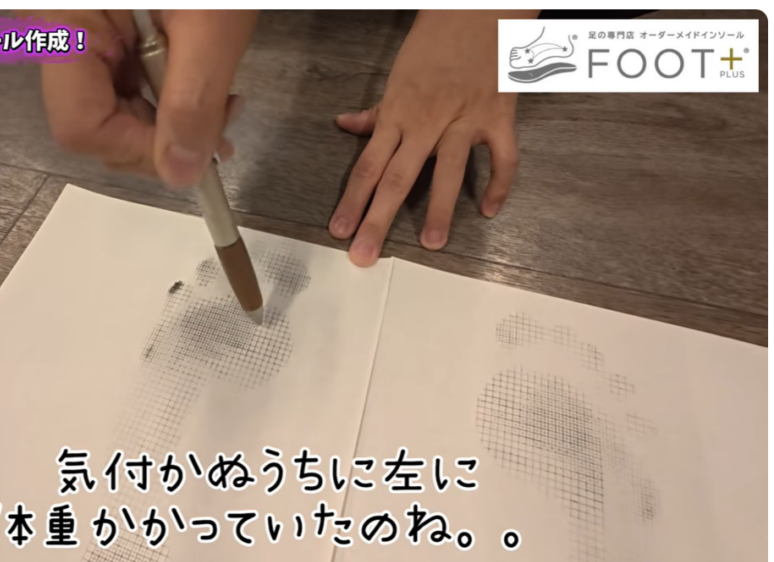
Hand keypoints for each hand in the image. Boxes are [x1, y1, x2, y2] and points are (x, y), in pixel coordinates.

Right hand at [25, 10, 257, 186]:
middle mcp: (63, 34)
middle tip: (219, 130)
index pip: (79, 125)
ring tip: (221, 103)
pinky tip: (203, 87)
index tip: (193, 155)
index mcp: (67, 24)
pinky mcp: (106, 36)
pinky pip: (126, 88)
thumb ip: (194, 102)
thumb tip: (180, 174)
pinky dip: (169, 99)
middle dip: (159, 139)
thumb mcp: (211, 26)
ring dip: (170, 124)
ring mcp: (83, 36)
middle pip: (93, 125)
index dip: (137, 150)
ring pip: (113, 114)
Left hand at [329, 10, 534, 266]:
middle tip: (365, 256)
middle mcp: (427, 121)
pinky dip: (499, 184)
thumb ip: (376, 110)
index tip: (339, 231)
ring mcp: (465, 119)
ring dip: (439, 209)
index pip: (368, 166)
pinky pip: (502, 158)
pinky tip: (488, 210)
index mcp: (398, 114)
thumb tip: (345, 125)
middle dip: (378, 220)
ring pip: (449, 171)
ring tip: (430, 243)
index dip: (352, 201)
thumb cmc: (435, 41)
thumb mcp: (397, 75)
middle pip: (397, 178)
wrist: (477, 8)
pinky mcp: (499, 116)